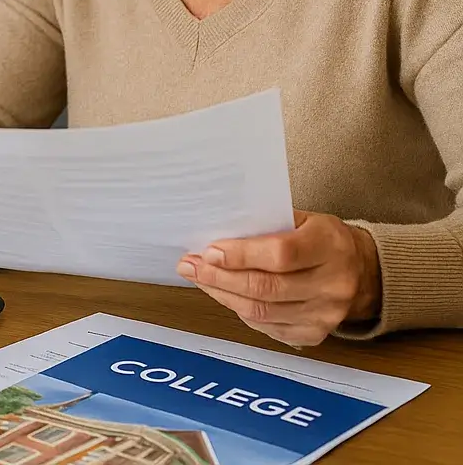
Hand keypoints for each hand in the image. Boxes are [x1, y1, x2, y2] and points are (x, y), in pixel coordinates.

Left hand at [176, 211, 381, 346]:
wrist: (361, 271)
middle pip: (266, 288)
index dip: (240, 255)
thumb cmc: (321, 239)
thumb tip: (217, 233)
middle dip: (219, 277)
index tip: (209, 251)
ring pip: (261, 311)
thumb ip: (266, 224)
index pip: (280, 255)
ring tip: (199, 278)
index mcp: (331, 246)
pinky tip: (224, 295)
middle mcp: (333, 284)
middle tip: (190, 265)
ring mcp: (326, 314)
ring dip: (222, 294)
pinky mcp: (315, 334)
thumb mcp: (302, 218)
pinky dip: (239, 310)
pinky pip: (267, 326)